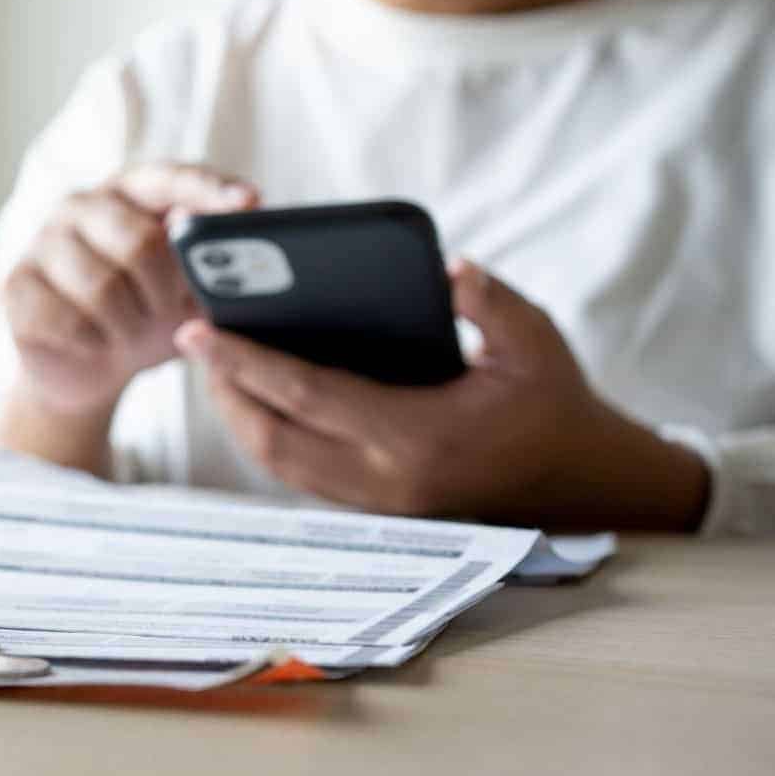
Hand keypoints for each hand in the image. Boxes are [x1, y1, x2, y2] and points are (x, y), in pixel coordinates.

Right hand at [1, 162, 258, 415]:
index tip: (248, 203)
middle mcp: (80, 205)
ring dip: (130, 326)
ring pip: (103, 288)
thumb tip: (241, 222)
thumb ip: (210, 258)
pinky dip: (94, 343)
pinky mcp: (14, 285)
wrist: (88, 368)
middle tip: (166, 312)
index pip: (170, 178)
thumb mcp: (189, 290)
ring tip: (131, 332)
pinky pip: (67, 320)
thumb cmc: (147, 315)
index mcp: (129, 191)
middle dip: (165, 291)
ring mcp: (41, 241)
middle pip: (140, 241)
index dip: (209, 190)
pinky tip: (96, 343)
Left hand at [175, 260, 710, 529]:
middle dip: (223, 389)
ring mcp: (378, 503)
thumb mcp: (537, 342)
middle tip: (192, 338)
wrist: (582, 484)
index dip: (245, 362)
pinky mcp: (375, 509)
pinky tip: (254, 394)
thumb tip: (448, 267)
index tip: (196, 330)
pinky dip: (267, 434)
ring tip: (212, 363)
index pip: (307, 396)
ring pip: (279, 464)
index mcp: (418, 437)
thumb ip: (493, 303)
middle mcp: (386, 480)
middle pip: (273, 439)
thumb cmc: (553, 403)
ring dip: (238, 416)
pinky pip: (300, 473)